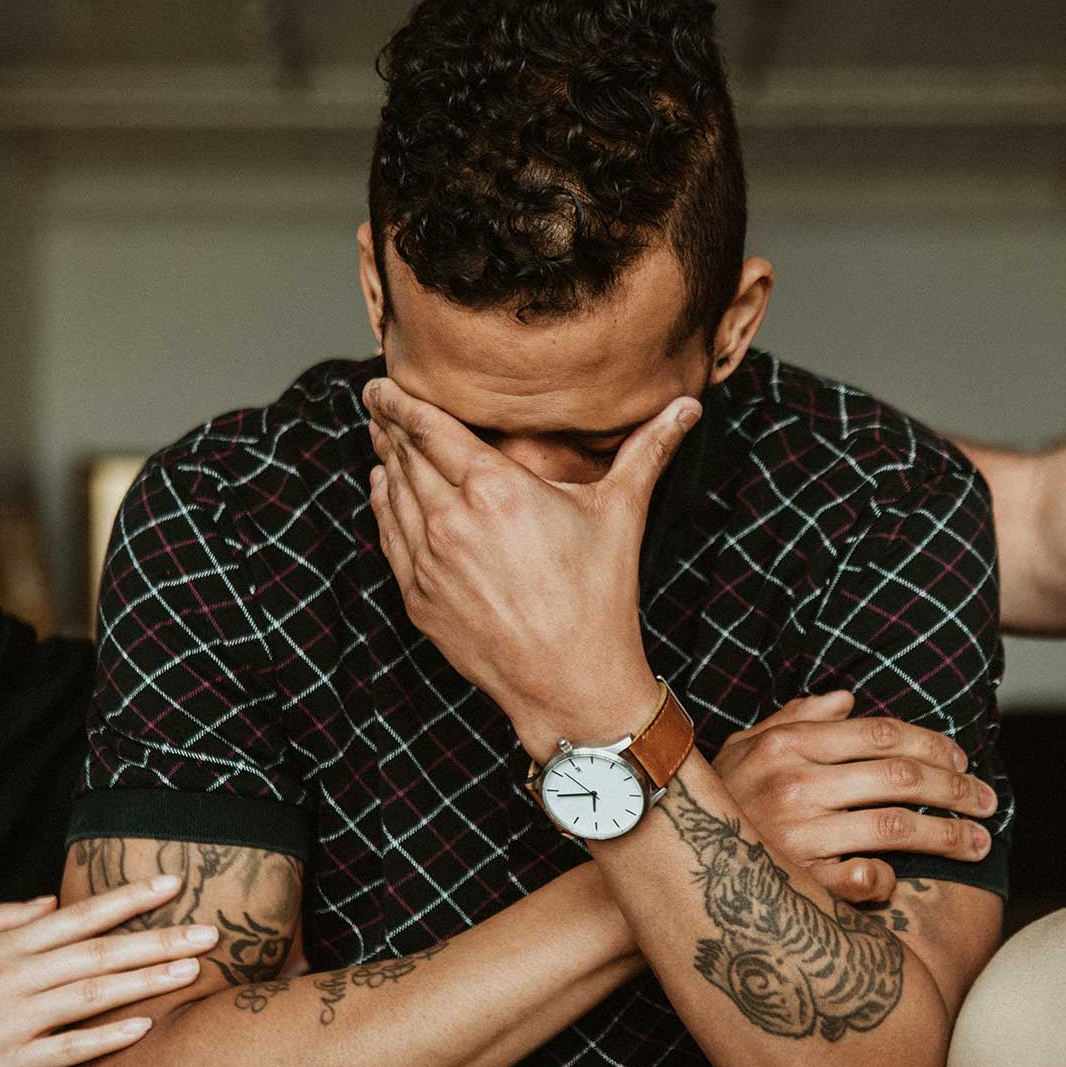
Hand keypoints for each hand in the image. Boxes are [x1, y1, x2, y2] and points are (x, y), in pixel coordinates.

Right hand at [0, 873, 217, 1066]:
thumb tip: (49, 900)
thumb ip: (2, 921)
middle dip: (159, 939)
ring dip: (146, 981)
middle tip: (211, 930)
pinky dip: (107, 1038)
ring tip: (192, 970)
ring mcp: (13, 1022)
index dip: (129, 899)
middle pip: (100, 953)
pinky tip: (144, 1027)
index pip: (80, 916)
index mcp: (4, 948)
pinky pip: (67, 1049)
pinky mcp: (7, 1065)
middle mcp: (14, 979)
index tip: (173, 884)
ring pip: (92, 996)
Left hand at [364, 376, 699, 757]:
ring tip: (383, 441)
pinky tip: (385, 490)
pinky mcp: (419, 598)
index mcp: (495, 490)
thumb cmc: (599, 596)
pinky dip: (382, 506)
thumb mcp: (621, 513)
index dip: (399, 402)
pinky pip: (388, 536)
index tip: (380, 384)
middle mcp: (451, 521)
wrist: (570, 682)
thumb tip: (687, 407)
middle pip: (405, 457)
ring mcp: (429, 563)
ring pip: (391, 495)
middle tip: (379, 403)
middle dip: (390, 426)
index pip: (429, 429)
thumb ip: (647, 450)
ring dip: (385, 462)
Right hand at [713, 691, 995, 902]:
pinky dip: (888, 878)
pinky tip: (898, 879)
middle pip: (903, 779)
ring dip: (949, 836)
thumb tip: (846, 699)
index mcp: (787, 745)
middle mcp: (794, 786)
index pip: (883, 735)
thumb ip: (795, 720)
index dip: (933, 746)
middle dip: (958, 789)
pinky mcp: (797, 885)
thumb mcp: (743, 749)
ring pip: (899, 829)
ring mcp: (796, 837)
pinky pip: (864, 878)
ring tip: (976, 842)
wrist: (663, 865)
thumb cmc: (712, 805)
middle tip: (987, 802)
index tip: (963, 760)